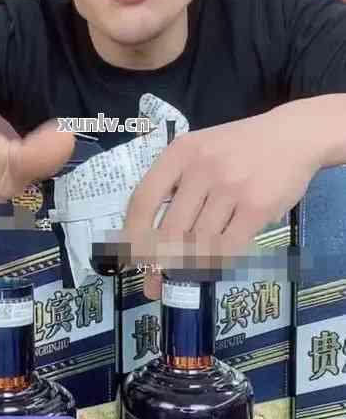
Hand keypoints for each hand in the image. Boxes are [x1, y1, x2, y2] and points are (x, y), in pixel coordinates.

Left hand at [124, 104, 322, 298]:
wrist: (291, 136)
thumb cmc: (237, 148)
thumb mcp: (198, 151)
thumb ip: (174, 187)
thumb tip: (147, 238)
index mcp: (179, 153)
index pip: (143, 200)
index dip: (131, 236)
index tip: (127, 258)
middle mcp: (201, 168)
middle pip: (168, 231)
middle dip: (158, 264)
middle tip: (154, 282)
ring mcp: (230, 188)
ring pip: (198, 243)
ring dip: (189, 266)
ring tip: (185, 276)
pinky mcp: (257, 207)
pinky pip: (228, 247)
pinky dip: (217, 262)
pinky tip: (213, 264)